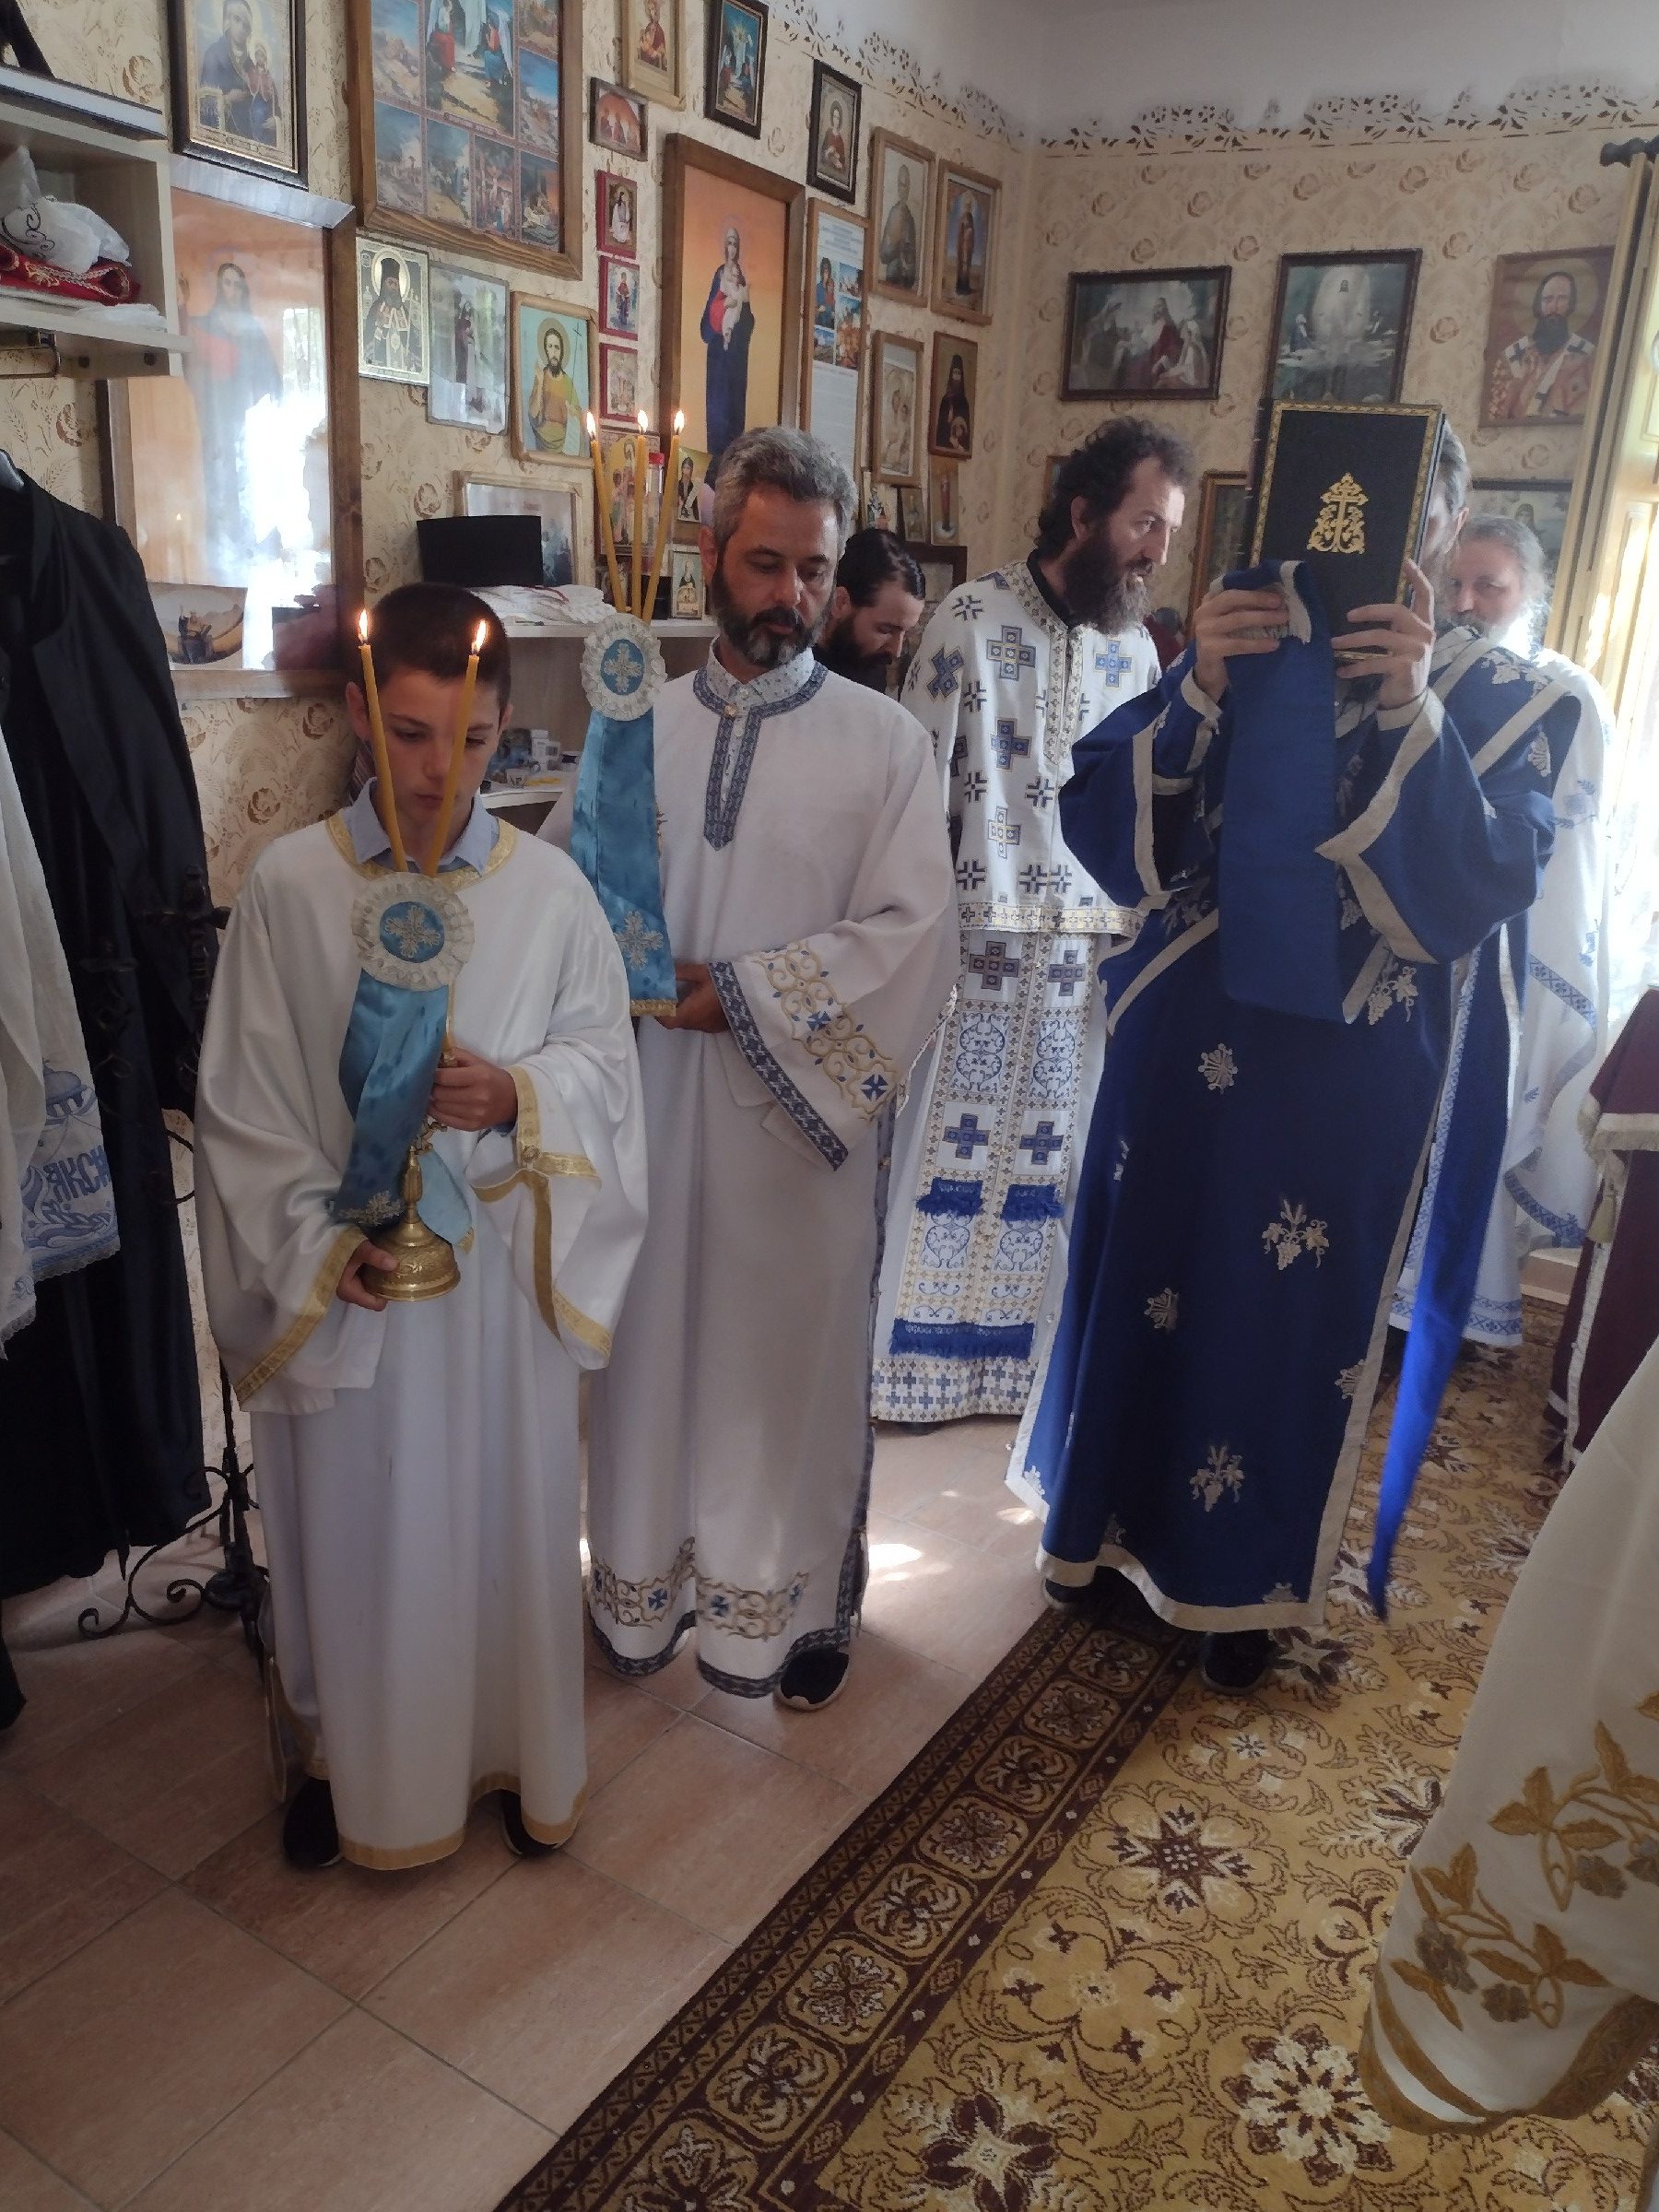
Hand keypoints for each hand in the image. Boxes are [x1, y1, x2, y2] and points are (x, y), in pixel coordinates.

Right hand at [337, 1240, 396, 1310]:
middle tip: (399, 1268)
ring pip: (371, 1286)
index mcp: (350, 1292)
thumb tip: (394, 1265)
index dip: (389, 1293)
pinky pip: (365, 1279)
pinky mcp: (348, 1276)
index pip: (376, 1304)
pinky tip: (381, 1258)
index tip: (398, 1279)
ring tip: (392, 1261)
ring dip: (380, 1275)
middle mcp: (349, 1292)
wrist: (319, 1238)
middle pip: (375, 1295)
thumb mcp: (357, 1249)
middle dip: (386, 1283)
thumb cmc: (335, 1246)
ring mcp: (348, 1285)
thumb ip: (374, 1257)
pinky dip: (373, 1270)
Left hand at [428, 1047, 518, 1130]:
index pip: (444, 1077)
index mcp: (479, 1077)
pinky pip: (445, 1120)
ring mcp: (475, 1114)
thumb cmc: (492, 1077)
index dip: (433, 1074)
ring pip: (440, 1107)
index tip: (431, 1072)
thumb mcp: (477, 1062)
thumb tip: (432, 1057)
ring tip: (436, 1093)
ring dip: (434, 1099)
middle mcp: (478, 1097)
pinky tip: (436, 1105)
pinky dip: (436, 1112)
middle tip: (432, 1083)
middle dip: (432, 1087)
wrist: (513, 1100)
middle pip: (440, 1093)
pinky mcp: (472, 1126)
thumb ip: (455, 1055)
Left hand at [657, 960, 728, 1032]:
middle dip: (670, 1010)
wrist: (751, 997)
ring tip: (684, 996)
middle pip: (675, 1021)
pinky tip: (700, 1002)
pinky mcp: (715, 1027)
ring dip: (683, 1012)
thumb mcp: (702, 973)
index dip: (658, 1013)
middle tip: (668, 994)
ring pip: (687, 1022)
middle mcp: (696, 1023)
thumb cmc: (725, 985)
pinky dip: (694, 1014)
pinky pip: (699, 1023)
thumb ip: (682, 972)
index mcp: (690, 1012)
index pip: (666, 1020)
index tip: (656, 1000)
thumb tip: (666, 970)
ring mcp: (706, 1027)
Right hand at [1191, 585, 1288, 702]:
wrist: (1209, 674)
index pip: (1231, 588)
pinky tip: (1274, 644)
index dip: (1253, 588)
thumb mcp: (1231, 621)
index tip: (1275, 590)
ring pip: (1237, 619)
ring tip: (1283, 619)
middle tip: (1280, 602)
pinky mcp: (1209, 649)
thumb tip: (1275, 596)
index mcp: (1209, 602)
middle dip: (1258, 598)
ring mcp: (1204, 630)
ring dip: (1263, 617)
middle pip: (1232, 598)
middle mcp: (1203, 612)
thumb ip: (1243, 608)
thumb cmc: (1225, 643)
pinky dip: (1258, 644)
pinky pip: (1238, 644)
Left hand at [1331, 558, 1435, 709]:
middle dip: (1370, 611)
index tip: (1406, 561)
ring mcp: (1416, 651)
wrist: (1410, 700)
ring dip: (1353, 640)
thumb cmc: (1402, 668)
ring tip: (1334, 644)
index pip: (1426, 596)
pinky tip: (1341, 671)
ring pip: (1380, 637)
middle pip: (1397, 612)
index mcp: (1425, 624)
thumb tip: (1367, 610)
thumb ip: (1396, 627)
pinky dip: (1355, 667)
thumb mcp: (1404, 644)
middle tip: (1348, 615)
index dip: (1417, 578)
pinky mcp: (1404, 668)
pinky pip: (1374, 663)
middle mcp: (1425, 634)